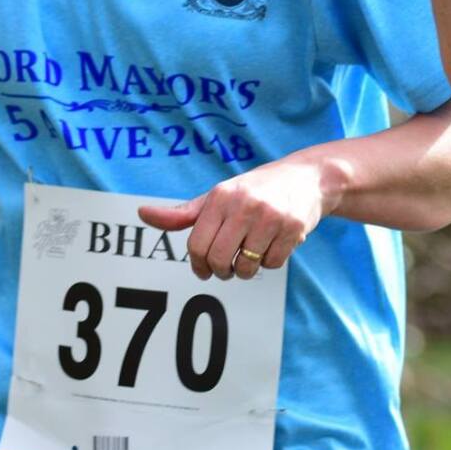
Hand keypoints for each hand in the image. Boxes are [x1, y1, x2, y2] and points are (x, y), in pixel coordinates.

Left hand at [135, 158, 335, 279]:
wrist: (308, 178)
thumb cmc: (255, 190)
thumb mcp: (218, 196)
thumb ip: (183, 213)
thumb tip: (142, 214)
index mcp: (220, 197)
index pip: (197, 245)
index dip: (198, 265)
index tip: (204, 268)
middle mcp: (244, 205)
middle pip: (219, 260)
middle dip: (221, 271)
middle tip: (227, 268)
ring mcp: (270, 216)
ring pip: (247, 267)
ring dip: (246, 270)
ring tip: (251, 254)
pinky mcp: (293, 228)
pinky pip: (272, 263)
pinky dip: (270, 262)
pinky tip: (273, 244)